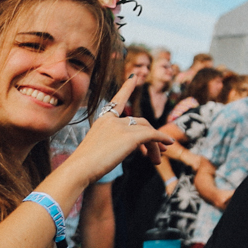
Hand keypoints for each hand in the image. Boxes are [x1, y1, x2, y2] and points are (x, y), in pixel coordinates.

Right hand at [56, 75, 175, 186]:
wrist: (79, 170)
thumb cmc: (84, 165)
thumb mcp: (98, 148)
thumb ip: (113, 142)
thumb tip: (133, 147)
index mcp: (103, 120)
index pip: (118, 101)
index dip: (127, 88)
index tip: (134, 77)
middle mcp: (112, 119)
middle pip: (140, 124)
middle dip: (151, 137)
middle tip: (159, 152)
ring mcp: (121, 126)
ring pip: (147, 131)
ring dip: (155, 145)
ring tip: (157, 161)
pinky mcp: (130, 136)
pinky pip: (152, 135)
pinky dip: (162, 139)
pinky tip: (168, 144)